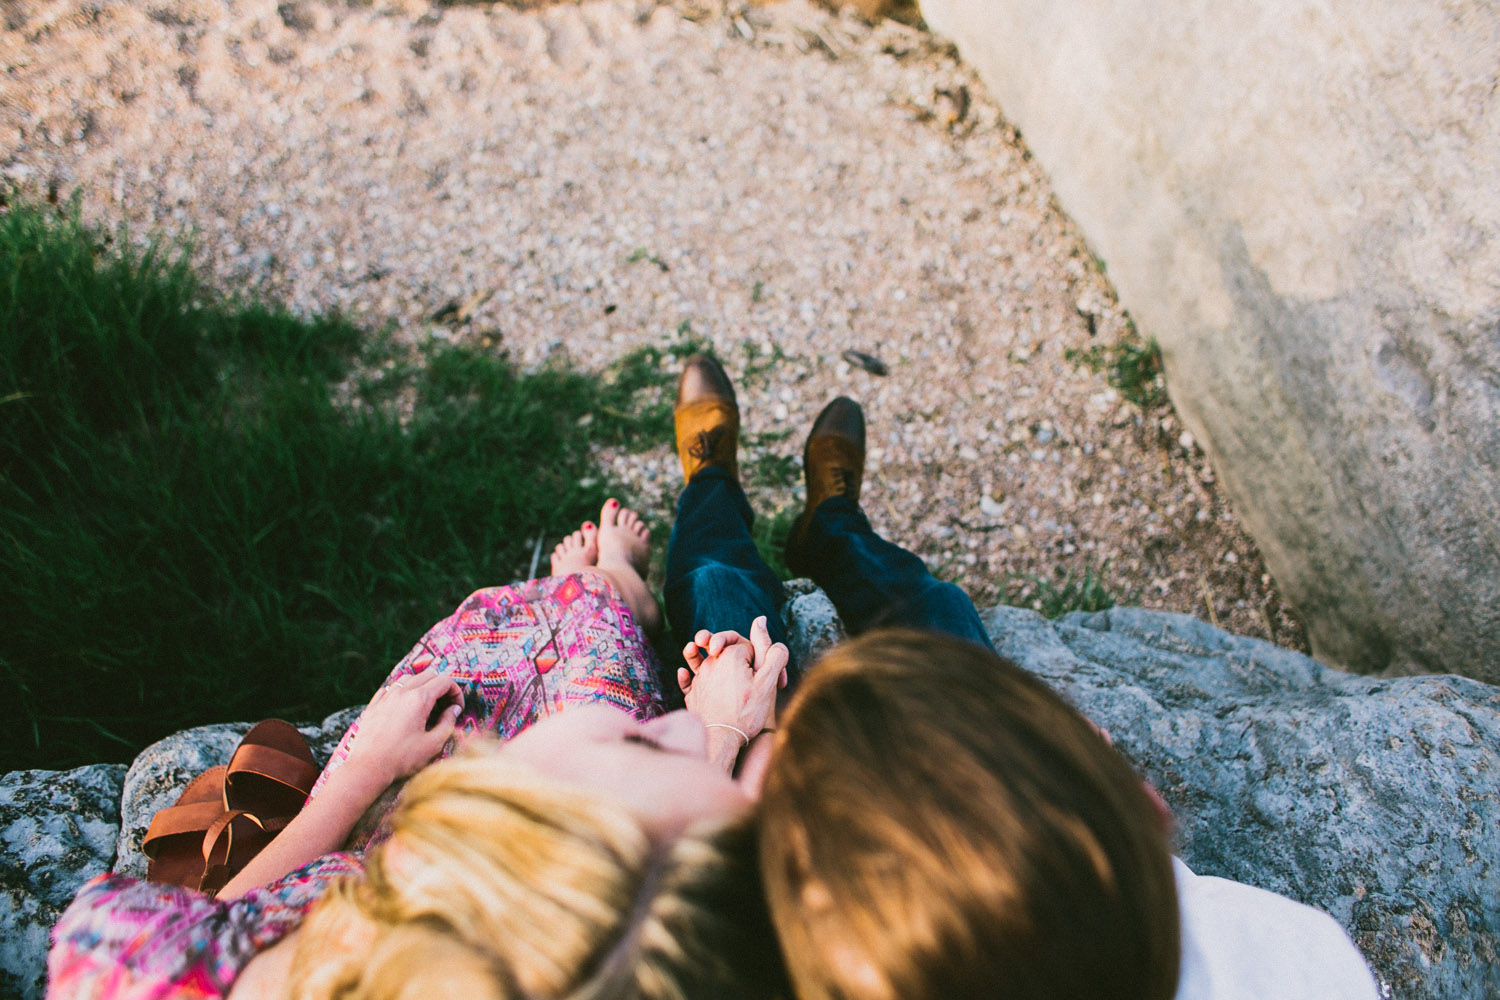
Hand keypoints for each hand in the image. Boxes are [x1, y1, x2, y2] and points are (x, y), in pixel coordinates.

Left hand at [345, 667, 463, 787]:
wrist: (367, 767)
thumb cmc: (401, 759)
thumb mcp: (433, 744)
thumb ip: (448, 723)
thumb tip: (454, 710)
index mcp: (419, 699)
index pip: (444, 681)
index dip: (456, 692)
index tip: (457, 708)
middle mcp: (401, 692)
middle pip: (428, 675)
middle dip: (441, 687)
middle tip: (445, 706)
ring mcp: (385, 697)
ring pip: (408, 678)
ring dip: (421, 687)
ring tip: (425, 706)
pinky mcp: (373, 706)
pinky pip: (390, 689)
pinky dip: (401, 693)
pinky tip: (403, 708)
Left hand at [678, 616, 787, 742]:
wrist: (720, 740)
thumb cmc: (746, 713)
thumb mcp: (768, 683)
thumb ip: (771, 653)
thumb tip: (762, 620)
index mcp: (732, 656)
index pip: (749, 646)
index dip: (762, 657)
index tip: (771, 675)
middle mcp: (712, 664)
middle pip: (724, 648)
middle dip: (730, 646)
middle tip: (730, 650)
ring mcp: (700, 678)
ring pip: (701, 659)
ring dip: (699, 652)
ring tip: (697, 647)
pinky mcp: (693, 693)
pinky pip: (688, 679)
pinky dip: (687, 674)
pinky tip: (684, 672)